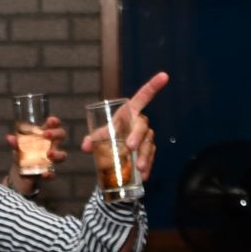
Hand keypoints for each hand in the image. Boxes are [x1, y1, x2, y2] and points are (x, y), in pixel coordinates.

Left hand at [2, 114, 68, 194]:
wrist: (20, 172)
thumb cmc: (22, 152)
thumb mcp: (17, 147)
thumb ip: (15, 142)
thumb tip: (9, 138)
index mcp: (44, 135)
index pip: (54, 125)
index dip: (54, 122)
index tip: (50, 121)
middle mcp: (51, 145)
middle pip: (61, 135)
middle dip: (56, 134)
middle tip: (47, 135)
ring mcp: (52, 158)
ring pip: (62, 155)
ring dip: (57, 154)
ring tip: (49, 154)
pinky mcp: (49, 171)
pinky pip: (53, 173)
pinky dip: (49, 174)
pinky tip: (44, 174)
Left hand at [79, 73, 166, 190]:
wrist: (113, 150)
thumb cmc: (108, 136)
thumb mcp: (100, 135)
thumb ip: (93, 138)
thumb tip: (86, 146)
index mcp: (129, 112)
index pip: (143, 96)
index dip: (153, 86)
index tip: (164, 75)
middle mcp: (140, 123)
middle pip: (142, 126)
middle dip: (137, 136)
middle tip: (130, 147)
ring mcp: (146, 137)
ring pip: (148, 144)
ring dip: (144, 156)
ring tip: (139, 168)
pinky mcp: (148, 151)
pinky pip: (150, 157)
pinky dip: (147, 166)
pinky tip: (144, 176)